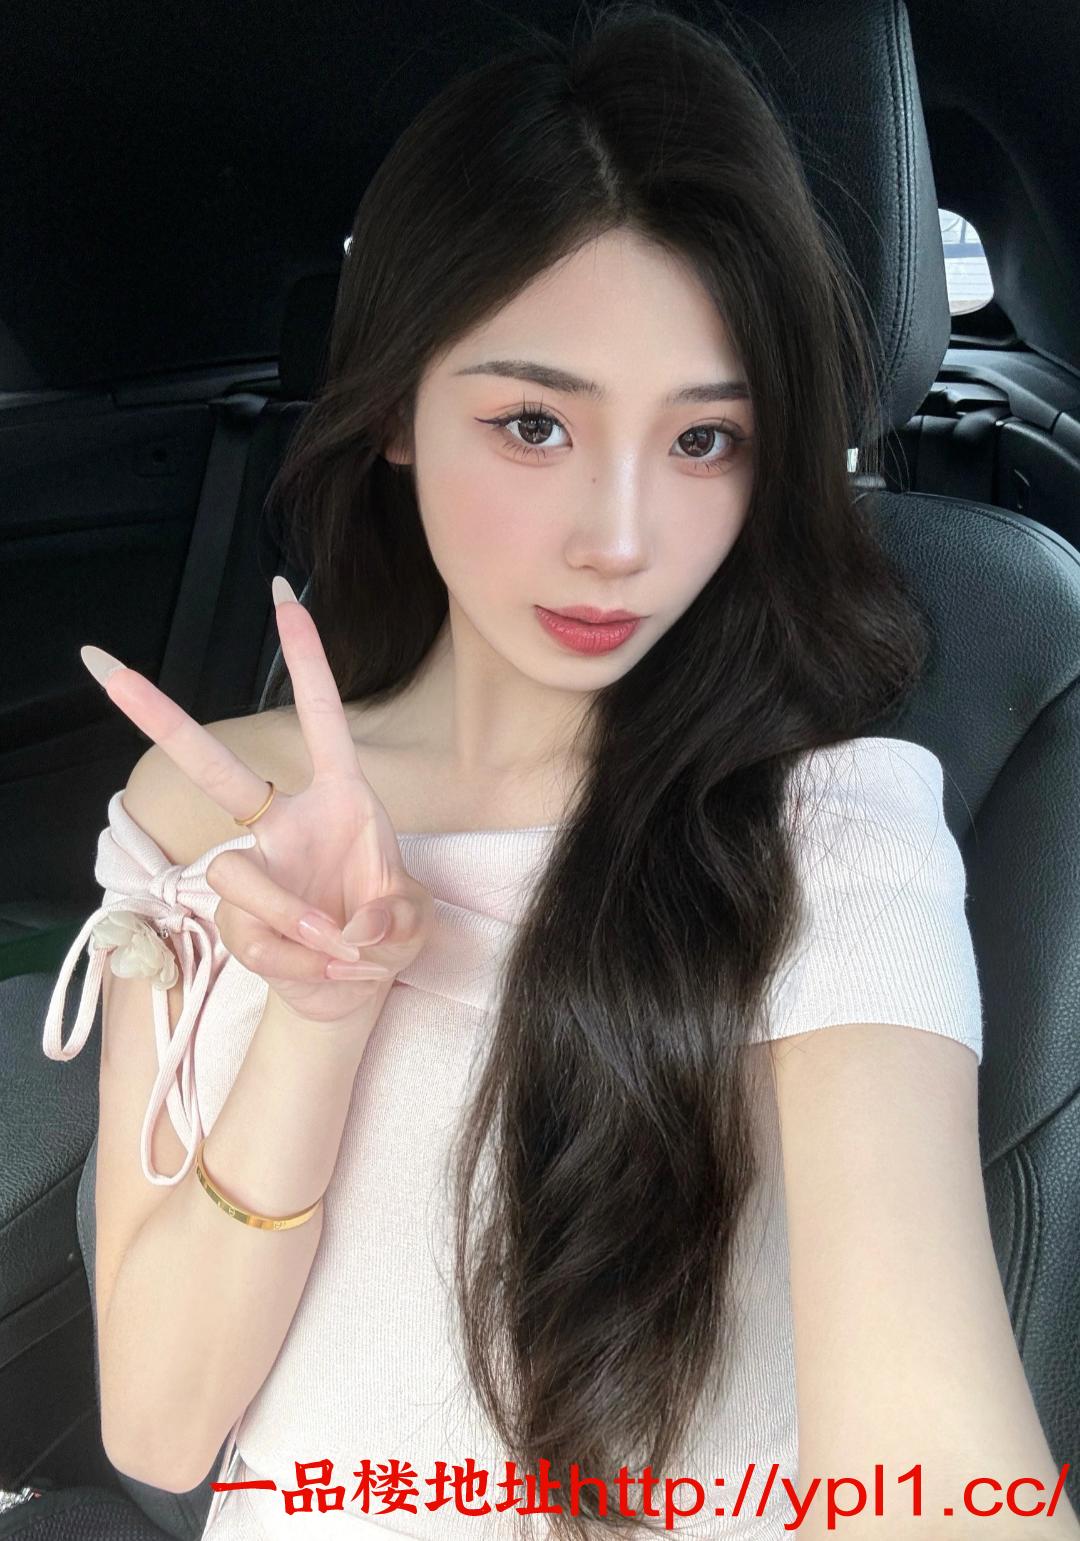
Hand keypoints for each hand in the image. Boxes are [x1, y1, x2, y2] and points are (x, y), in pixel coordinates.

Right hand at [80, 578, 433, 1027]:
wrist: (356, 995)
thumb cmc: (386, 933)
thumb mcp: (413, 918)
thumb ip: (392, 913)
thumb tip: (350, 928)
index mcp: (341, 799)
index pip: (322, 718)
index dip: (305, 659)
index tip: (282, 593)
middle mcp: (287, 825)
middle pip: (216, 768)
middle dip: (161, 720)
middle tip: (107, 669)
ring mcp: (255, 873)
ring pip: (241, 876)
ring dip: (297, 917)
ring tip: (343, 947)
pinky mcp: (236, 923)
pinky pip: (255, 936)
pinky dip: (303, 963)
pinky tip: (327, 970)